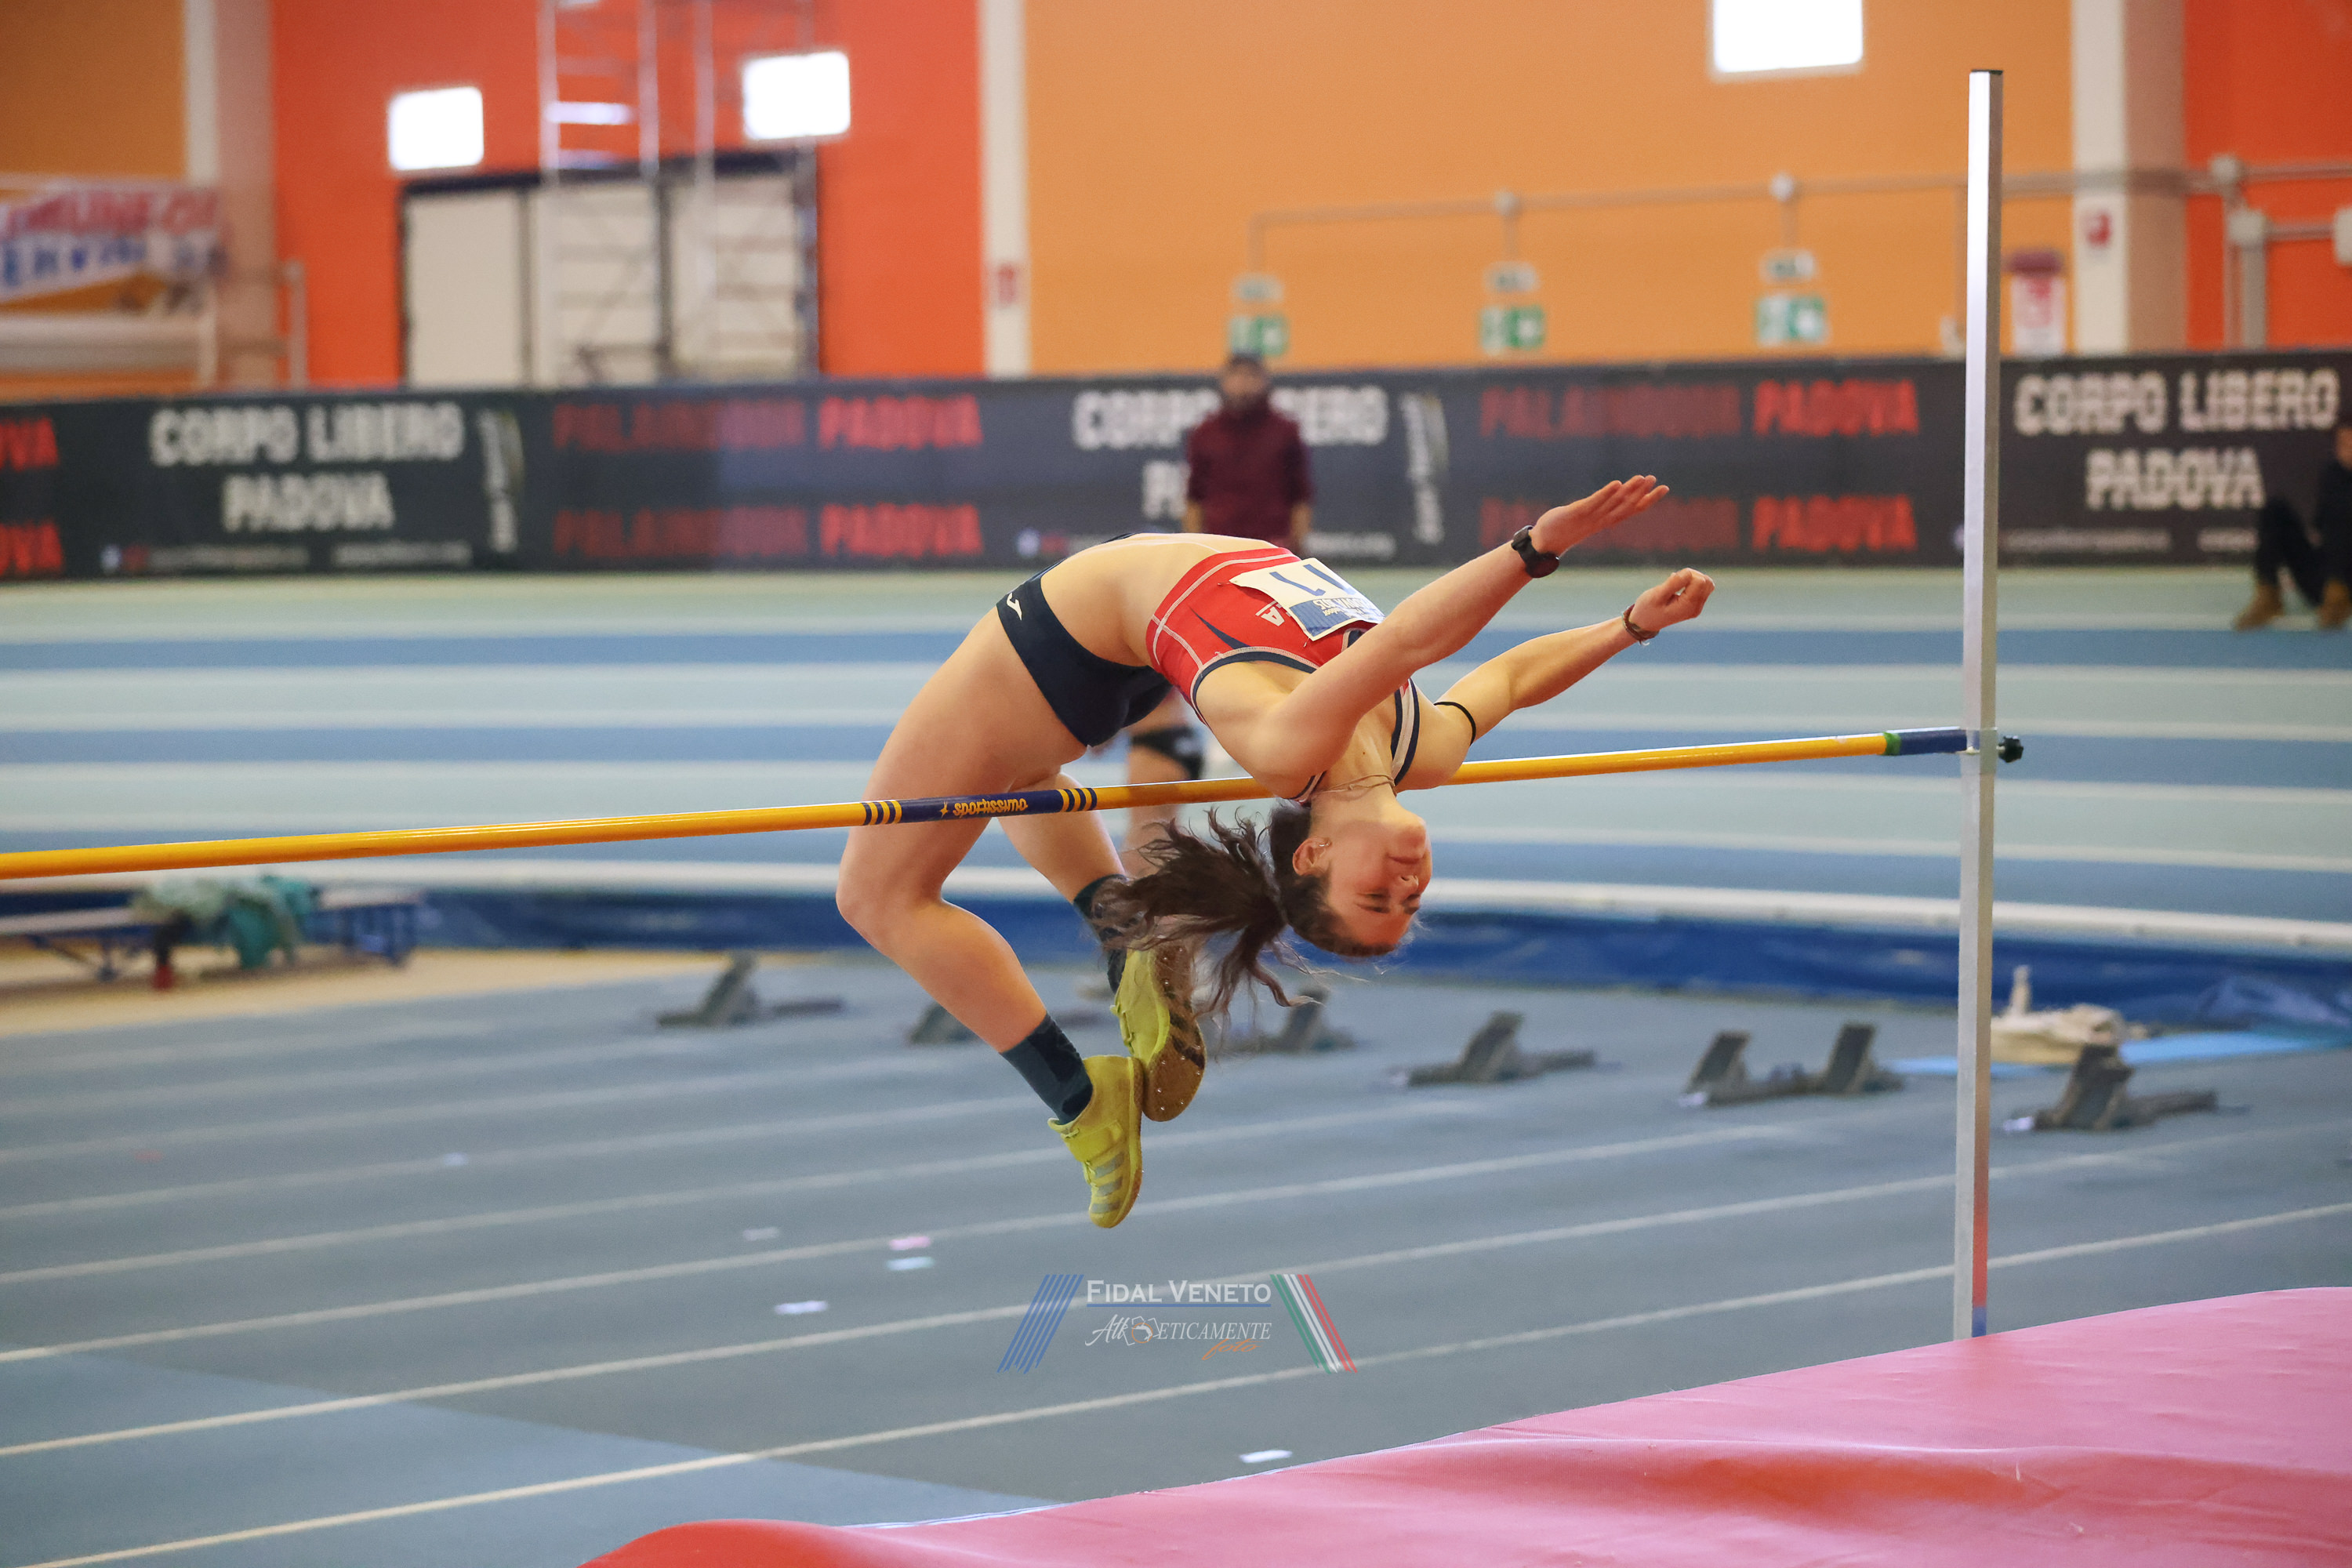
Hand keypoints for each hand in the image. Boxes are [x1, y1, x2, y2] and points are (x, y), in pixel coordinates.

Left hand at [1529, 475, 1667, 554]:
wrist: (1544, 542)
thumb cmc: (1564, 528)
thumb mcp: (1586, 517)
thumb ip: (1599, 509)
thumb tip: (1609, 500)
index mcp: (1605, 520)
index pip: (1631, 510)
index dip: (1648, 500)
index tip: (1664, 488)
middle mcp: (1601, 520)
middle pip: (1626, 507)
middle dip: (1643, 494)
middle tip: (1656, 480)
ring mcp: (1590, 517)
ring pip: (1613, 504)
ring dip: (1629, 491)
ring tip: (1642, 478)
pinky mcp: (1577, 513)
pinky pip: (1594, 503)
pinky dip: (1606, 494)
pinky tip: (1617, 483)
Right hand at [1629, 567, 1713, 632]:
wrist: (1644, 623)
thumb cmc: (1647, 609)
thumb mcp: (1656, 595)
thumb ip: (1673, 583)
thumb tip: (1688, 572)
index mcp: (1687, 606)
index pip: (1700, 581)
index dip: (1687, 574)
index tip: (1673, 579)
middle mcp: (1695, 608)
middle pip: (1706, 581)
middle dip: (1692, 575)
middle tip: (1674, 579)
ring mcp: (1696, 607)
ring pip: (1707, 584)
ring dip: (1693, 578)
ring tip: (1677, 583)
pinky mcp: (1695, 605)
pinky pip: (1703, 588)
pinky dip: (1693, 583)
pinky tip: (1680, 587)